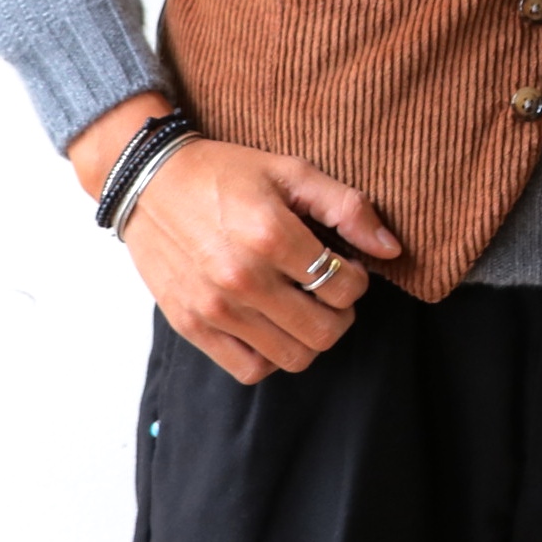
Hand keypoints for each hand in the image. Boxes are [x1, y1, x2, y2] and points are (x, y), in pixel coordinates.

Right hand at [68, 94, 401, 383]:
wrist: (150, 181)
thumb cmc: (224, 173)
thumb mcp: (290, 171)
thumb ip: (346, 208)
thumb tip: (391, 249)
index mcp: (271, 234)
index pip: (345, 286)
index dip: (357, 278)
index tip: (343, 264)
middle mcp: (242, 278)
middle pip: (324, 331)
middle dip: (340, 313)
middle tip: (329, 290)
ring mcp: (215, 308)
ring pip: (293, 357)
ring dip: (309, 337)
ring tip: (301, 307)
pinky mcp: (192, 326)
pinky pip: (249, 370)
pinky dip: (270, 356)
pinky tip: (270, 325)